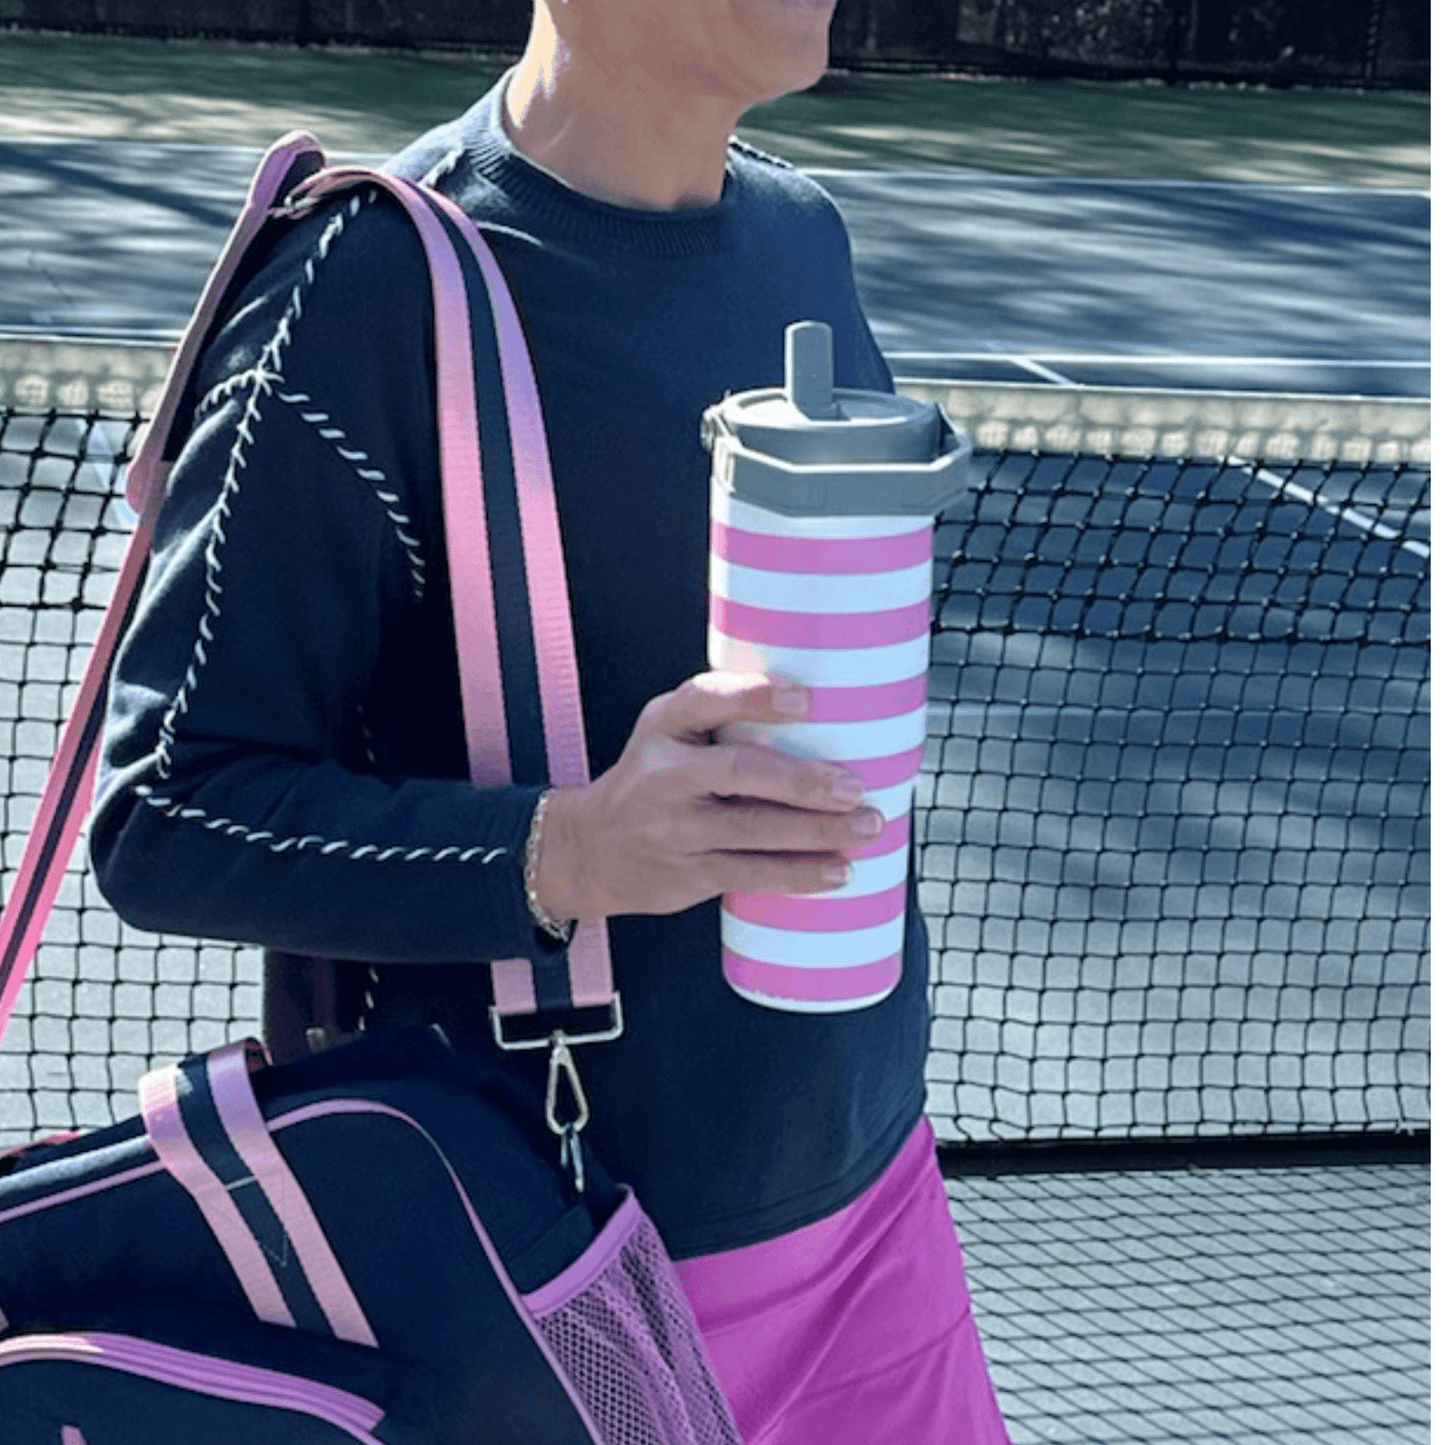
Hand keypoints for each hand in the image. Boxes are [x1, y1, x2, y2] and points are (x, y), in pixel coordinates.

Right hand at [533, 672, 882, 921]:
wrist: (590, 849)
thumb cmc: (655, 780)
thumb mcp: (670, 736)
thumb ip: (725, 721)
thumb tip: (829, 715)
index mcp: (663, 726)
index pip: (704, 699)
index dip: (754, 697)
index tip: (805, 700)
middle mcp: (663, 773)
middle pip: (739, 771)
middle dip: (803, 780)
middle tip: (855, 787)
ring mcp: (673, 829)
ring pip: (754, 829)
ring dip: (818, 831)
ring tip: (867, 825)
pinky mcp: (685, 875)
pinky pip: (751, 874)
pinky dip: (800, 873)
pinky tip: (838, 870)